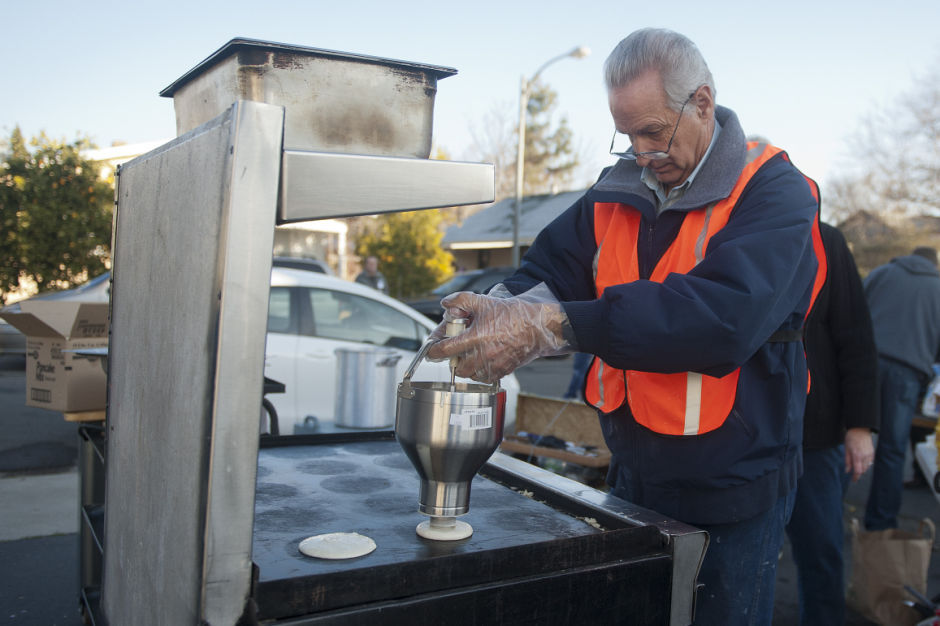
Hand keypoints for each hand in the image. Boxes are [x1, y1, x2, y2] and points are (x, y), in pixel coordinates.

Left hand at [426, 284, 573, 383]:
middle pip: (456, 367)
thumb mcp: (484, 301)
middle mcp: (483, 354)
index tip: (431, 351)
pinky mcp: (503, 372)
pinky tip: (483, 360)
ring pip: (470, 375)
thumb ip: (461, 300)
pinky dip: (480, 372)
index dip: (433, 351)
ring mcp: (493, 365)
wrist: (537, 326)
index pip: (444, 350)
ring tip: (470, 354)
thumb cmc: (513, 314)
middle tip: (456, 349)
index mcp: (475, 337)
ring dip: (466, 367)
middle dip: (453, 359)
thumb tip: (446, 304)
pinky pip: (484, 378)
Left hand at [844, 427, 874, 482]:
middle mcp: (865, 456)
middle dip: (858, 473)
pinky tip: (862, 462)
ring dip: (862, 469)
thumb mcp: (846, 449)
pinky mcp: (873, 452)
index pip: (858, 471)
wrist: (860, 429)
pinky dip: (866, 464)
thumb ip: (847, 461)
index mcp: (857, 456)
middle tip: (853, 474)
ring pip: (867, 467)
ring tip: (857, 468)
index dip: (856, 477)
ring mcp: (870, 454)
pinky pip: (870, 462)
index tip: (853, 480)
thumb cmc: (851, 438)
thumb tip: (847, 471)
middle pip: (863, 470)